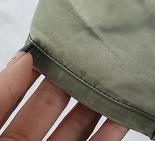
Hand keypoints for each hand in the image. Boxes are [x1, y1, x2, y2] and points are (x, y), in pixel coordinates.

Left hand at [1, 46, 127, 140]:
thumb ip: (2, 93)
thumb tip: (25, 57)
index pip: (19, 90)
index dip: (38, 67)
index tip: (61, 43)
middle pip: (54, 104)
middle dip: (74, 78)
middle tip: (96, 55)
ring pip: (79, 124)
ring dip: (99, 102)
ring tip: (116, 77)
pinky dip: (113, 130)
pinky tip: (125, 113)